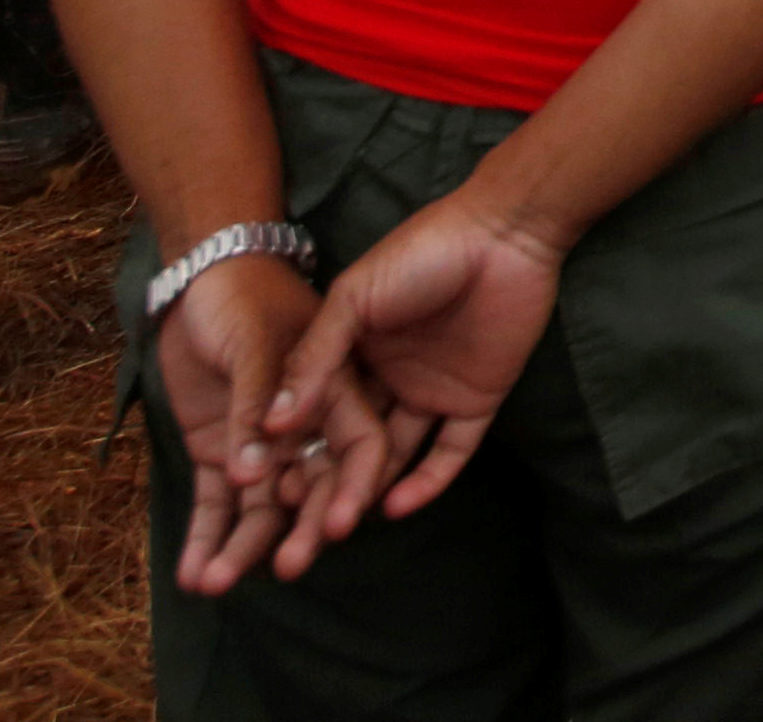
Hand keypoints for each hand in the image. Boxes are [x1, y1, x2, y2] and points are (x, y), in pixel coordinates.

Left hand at [155, 253, 397, 595]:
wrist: (199, 277)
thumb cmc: (243, 295)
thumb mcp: (256, 343)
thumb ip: (257, 407)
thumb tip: (249, 476)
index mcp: (337, 394)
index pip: (357, 451)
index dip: (350, 491)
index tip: (332, 529)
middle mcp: (306, 428)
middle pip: (310, 490)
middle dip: (294, 533)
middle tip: (281, 572)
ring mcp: (260, 444)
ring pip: (259, 506)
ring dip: (240, 547)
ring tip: (212, 585)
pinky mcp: (218, 450)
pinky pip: (213, 501)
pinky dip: (203, 535)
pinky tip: (189, 571)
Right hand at [275, 188, 568, 540]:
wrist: (504, 230)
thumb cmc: (421, 252)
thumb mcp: (353, 300)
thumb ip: (315, 358)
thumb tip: (271, 424)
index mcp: (351, 352)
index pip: (316, 413)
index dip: (291, 450)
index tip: (258, 492)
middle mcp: (388, 378)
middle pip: (352, 443)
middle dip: (325, 486)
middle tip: (296, 532)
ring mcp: (432, 390)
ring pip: (396, 454)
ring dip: (370, 490)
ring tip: (338, 529)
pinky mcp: (477, 400)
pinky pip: (450, 451)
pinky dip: (426, 481)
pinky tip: (394, 507)